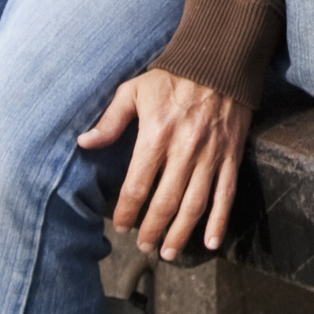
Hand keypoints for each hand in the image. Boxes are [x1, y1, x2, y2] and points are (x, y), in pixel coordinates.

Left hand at [80, 66, 251, 260]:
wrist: (219, 61)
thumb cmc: (171, 77)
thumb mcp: (133, 91)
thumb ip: (110, 120)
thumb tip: (84, 143)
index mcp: (156, 135)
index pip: (137, 185)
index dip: (127, 211)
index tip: (120, 226)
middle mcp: (185, 150)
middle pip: (165, 202)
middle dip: (151, 229)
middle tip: (143, 245)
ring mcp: (210, 155)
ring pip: (195, 205)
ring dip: (181, 233)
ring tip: (169, 252)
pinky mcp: (230, 156)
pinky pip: (226, 194)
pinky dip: (220, 221)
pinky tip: (211, 242)